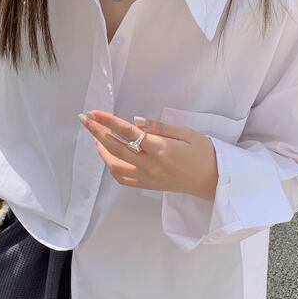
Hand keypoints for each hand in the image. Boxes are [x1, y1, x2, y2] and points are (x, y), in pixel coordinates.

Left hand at [78, 111, 218, 200]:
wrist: (212, 180)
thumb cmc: (204, 153)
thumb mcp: (187, 133)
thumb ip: (160, 128)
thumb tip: (136, 122)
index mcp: (161, 149)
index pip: (128, 132)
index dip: (108, 122)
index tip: (93, 113)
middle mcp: (150, 165)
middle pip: (115, 148)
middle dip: (97, 133)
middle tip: (85, 120)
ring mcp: (147, 178)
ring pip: (115, 166)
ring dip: (102, 152)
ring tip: (98, 138)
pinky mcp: (148, 186)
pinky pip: (123, 179)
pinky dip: (112, 168)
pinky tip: (110, 158)